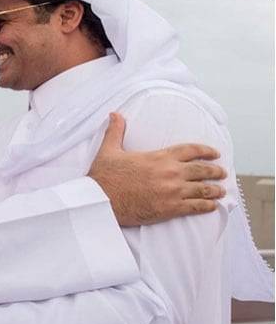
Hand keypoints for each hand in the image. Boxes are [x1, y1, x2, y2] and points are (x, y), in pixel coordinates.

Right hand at [88, 113, 226, 225]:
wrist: (101, 201)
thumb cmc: (104, 176)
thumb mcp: (108, 150)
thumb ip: (116, 131)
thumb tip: (115, 114)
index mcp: (159, 157)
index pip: (190, 150)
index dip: (205, 150)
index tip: (214, 153)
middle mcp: (170, 173)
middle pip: (202, 170)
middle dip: (215, 171)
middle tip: (222, 172)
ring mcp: (172, 192)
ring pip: (202, 189)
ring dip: (215, 190)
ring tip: (221, 191)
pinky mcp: (169, 209)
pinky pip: (195, 207)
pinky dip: (207, 206)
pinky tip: (212, 206)